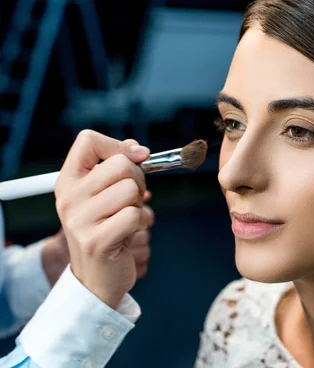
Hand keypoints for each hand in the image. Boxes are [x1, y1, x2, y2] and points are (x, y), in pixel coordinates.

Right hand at [54, 130, 153, 308]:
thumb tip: (137, 148)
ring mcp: (79, 220)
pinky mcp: (96, 240)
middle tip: (130, 201)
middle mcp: (68, 197)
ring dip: (139, 205)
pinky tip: (127, 234)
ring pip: (131, 190)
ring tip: (126, 219)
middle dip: (138, 180)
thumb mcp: (105, 194)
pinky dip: (140, 223)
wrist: (97, 277)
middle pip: (121, 164)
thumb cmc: (108, 229)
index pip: (88, 140)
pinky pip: (135, 215)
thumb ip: (117, 166)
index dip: (118, 146)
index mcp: (68, 181)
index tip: (136, 158)